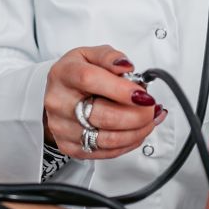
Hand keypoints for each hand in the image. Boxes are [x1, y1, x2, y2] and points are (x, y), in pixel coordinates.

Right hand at [42, 45, 163, 159]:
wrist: (57, 96)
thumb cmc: (74, 75)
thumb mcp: (89, 55)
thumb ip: (109, 57)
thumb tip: (125, 66)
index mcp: (64, 74)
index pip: (90, 80)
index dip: (120, 89)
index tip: (143, 95)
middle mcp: (59, 102)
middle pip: (103, 115)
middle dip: (137, 115)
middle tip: (151, 108)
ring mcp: (63, 127)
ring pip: (108, 138)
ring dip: (137, 132)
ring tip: (150, 120)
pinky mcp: (70, 146)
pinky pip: (106, 152)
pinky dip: (129, 143)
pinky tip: (137, 131)